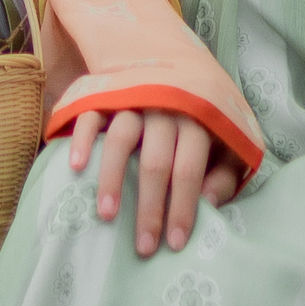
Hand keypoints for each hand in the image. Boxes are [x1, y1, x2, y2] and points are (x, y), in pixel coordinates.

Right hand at [65, 103, 241, 256]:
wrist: (174, 58)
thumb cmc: (202, 116)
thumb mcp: (227, 140)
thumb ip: (224, 173)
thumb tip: (210, 204)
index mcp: (198, 118)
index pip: (189, 168)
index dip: (182, 207)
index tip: (174, 244)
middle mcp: (165, 107)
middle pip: (155, 161)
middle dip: (149, 208)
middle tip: (143, 247)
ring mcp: (133, 98)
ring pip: (121, 139)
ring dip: (112, 179)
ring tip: (107, 216)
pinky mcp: (106, 93)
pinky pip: (91, 115)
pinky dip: (83, 140)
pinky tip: (77, 168)